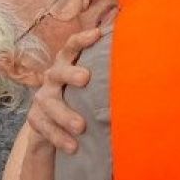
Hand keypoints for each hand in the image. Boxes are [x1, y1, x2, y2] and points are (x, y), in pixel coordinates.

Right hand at [26, 27, 100, 154]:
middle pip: (58, 72)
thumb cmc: (81, 95)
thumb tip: (144, 57)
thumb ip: (107, 70)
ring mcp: (42, 98)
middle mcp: (52, 77)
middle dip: (71, 74)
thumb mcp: (91, 82)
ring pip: (49, 103)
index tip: (97, 33)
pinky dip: (59, 137)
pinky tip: (73, 146)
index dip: (81, 39)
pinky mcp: (35, 119)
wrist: (51, 122)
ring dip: (65, 115)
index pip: (71, 46)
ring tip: (81, 127)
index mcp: (67, 63)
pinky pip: (44, 128)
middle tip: (86, 78)